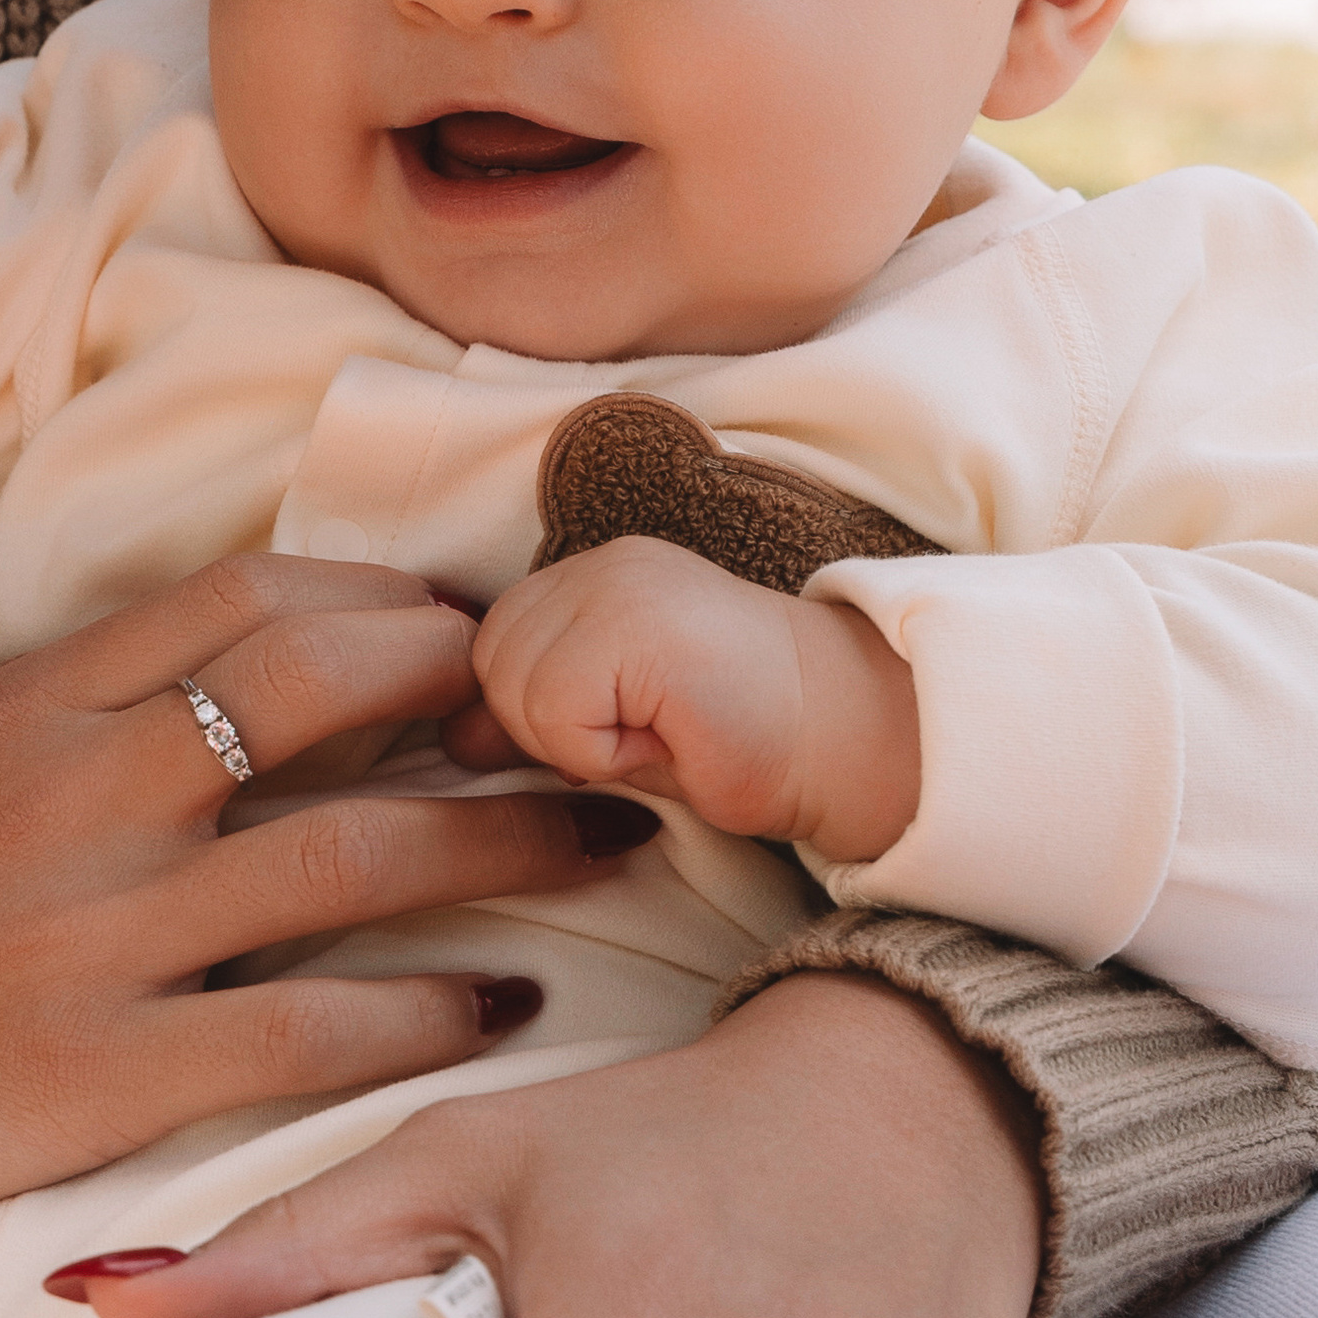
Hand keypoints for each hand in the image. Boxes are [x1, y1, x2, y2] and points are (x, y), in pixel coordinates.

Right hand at [0, 553, 648, 1260]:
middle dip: (481, 690)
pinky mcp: (98, 1077)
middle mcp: (72, 795)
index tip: (463, 630)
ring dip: (506, 844)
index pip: (248, 601)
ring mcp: (92, 936)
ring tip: (606, 844)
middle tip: (575, 714)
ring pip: (356, 857)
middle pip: (331, 690)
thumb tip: (166, 681)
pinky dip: (428, 1013)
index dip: (386, 601)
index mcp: (18, 707)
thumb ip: (36, 717)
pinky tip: (503, 1007)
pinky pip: (312, 1033)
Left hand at [459, 537, 921, 864]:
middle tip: (646, 738)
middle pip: (488, 664)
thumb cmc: (752, 745)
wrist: (863, 746)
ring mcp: (621, 582)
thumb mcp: (621, 730)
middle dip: (549, 729)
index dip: (542, 715)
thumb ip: (537, 714)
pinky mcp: (640, 623)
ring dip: (576, 744)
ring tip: (662, 737)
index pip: (492, 648)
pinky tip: (671, 742)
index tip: (627, 730)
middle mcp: (602, 562)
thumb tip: (454, 733)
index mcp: (596, 575)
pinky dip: (599, 754)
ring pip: (511, 689)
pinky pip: (553, 713)